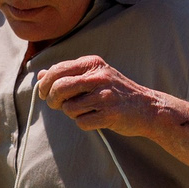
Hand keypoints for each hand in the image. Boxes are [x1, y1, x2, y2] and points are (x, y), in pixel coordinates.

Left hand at [35, 56, 176, 141]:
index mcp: (92, 64)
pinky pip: (82, 122)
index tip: (45, 93)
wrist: (148, 108)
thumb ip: (68, 74)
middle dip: (52, 100)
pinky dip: (84, 123)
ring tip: (84, 111)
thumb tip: (40, 75)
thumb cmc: (117, 92)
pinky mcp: (110, 114)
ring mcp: (105, 95)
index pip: (57, 70)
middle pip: (59, 88)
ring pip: (69, 108)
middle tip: (57, 105)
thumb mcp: (94, 76)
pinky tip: (95, 119)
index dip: (45, 84)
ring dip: (71, 113)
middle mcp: (98, 77)